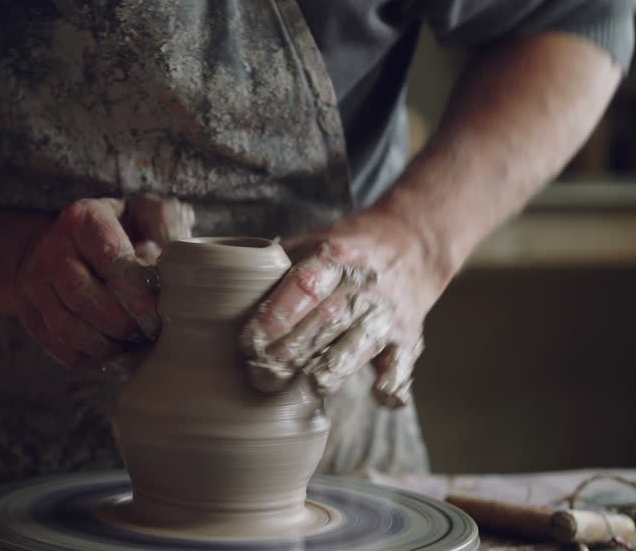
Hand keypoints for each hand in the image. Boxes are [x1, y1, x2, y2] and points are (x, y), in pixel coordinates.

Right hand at [17, 195, 193, 367]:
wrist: (63, 242)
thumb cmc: (116, 230)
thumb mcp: (140, 212)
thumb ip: (163, 224)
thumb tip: (176, 255)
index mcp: (83, 219)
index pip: (110, 261)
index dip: (135, 294)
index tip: (156, 316)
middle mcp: (52, 248)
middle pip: (83, 298)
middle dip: (120, 324)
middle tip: (146, 333)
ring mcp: (34, 281)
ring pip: (66, 327)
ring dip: (104, 345)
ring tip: (129, 344)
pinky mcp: (28, 311)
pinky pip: (57, 345)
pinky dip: (87, 357)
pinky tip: (109, 352)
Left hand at [239, 209, 445, 406]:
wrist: (413, 247)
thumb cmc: (347, 252)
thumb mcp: (312, 242)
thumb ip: (274, 266)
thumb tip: (222, 290)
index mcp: (335, 257)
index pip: (302, 286)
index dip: (274, 316)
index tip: (247, 342)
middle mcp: (364, 286)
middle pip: (325, 322)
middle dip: (290, 353)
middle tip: (259, 376)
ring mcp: (388, 315)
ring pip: (358, 347)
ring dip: (331, 371)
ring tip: (307, 385)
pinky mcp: (408, 341)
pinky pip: (402, 368)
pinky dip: (391, 385)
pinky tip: (378, 393)